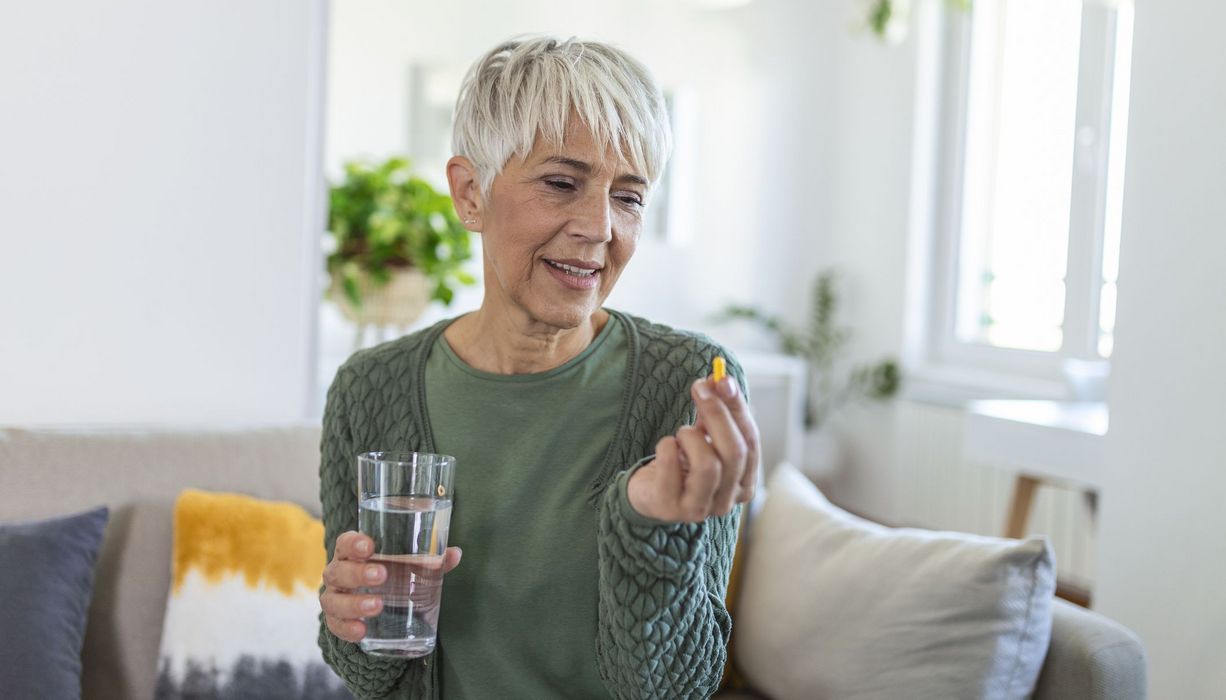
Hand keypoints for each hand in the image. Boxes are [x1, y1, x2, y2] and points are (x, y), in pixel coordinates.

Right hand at [320, 531, 462, 642]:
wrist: (372, 603)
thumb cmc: (390, 574)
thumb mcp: (406, 566)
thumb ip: (429, 560)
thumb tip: (455, 554)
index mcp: (352, 554)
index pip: (345, 543)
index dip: (353, 543)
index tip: (369, 545)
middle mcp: (338, 574)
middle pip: (338, 571)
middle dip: (358, 573)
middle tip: (381, 575)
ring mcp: (335, 598)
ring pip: (333, 600)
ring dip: (354, 603)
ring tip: (377, 606)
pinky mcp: (336, 621)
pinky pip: (335, 626)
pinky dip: (347, 629)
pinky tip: (362, 631)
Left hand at [627, 374, 760, 522]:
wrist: (648, 492)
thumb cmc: (683, 462)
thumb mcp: (704, 434)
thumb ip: (717, 409)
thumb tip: (720, 378)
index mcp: (743, 482)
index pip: (751, 442)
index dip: (737, 408)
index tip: (723, 379)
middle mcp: (727, 501)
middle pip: (734, 452)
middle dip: (717, 414)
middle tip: (699, 388)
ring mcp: (699, 509)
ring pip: (709, 465)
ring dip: (691, 437)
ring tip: (681, 434)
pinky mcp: (669, 507)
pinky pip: (672, 469)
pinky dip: (667, 447)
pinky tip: (666, 446)